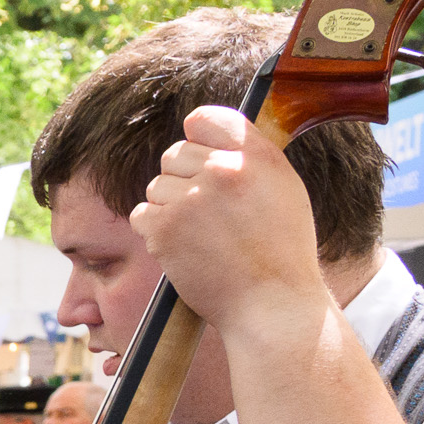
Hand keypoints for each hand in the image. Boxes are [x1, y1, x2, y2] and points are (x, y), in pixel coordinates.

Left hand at [136, 103, 331, 357]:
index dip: (197, 138)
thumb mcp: (282, 190)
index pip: (204, 119)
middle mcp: (223, 170)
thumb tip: (208, 136)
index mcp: (256, 155)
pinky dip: (155, 233)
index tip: (200, 157)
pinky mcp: (165, 228)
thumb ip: (250, 158)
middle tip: (204, 214)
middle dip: (181, 180)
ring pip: (156, 186)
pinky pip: (141, 215)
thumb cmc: (281, 253)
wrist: (272, 304)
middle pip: (174, 154)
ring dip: (168, 209)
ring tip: (200, 237)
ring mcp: (191, 198)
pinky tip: (182, 249)